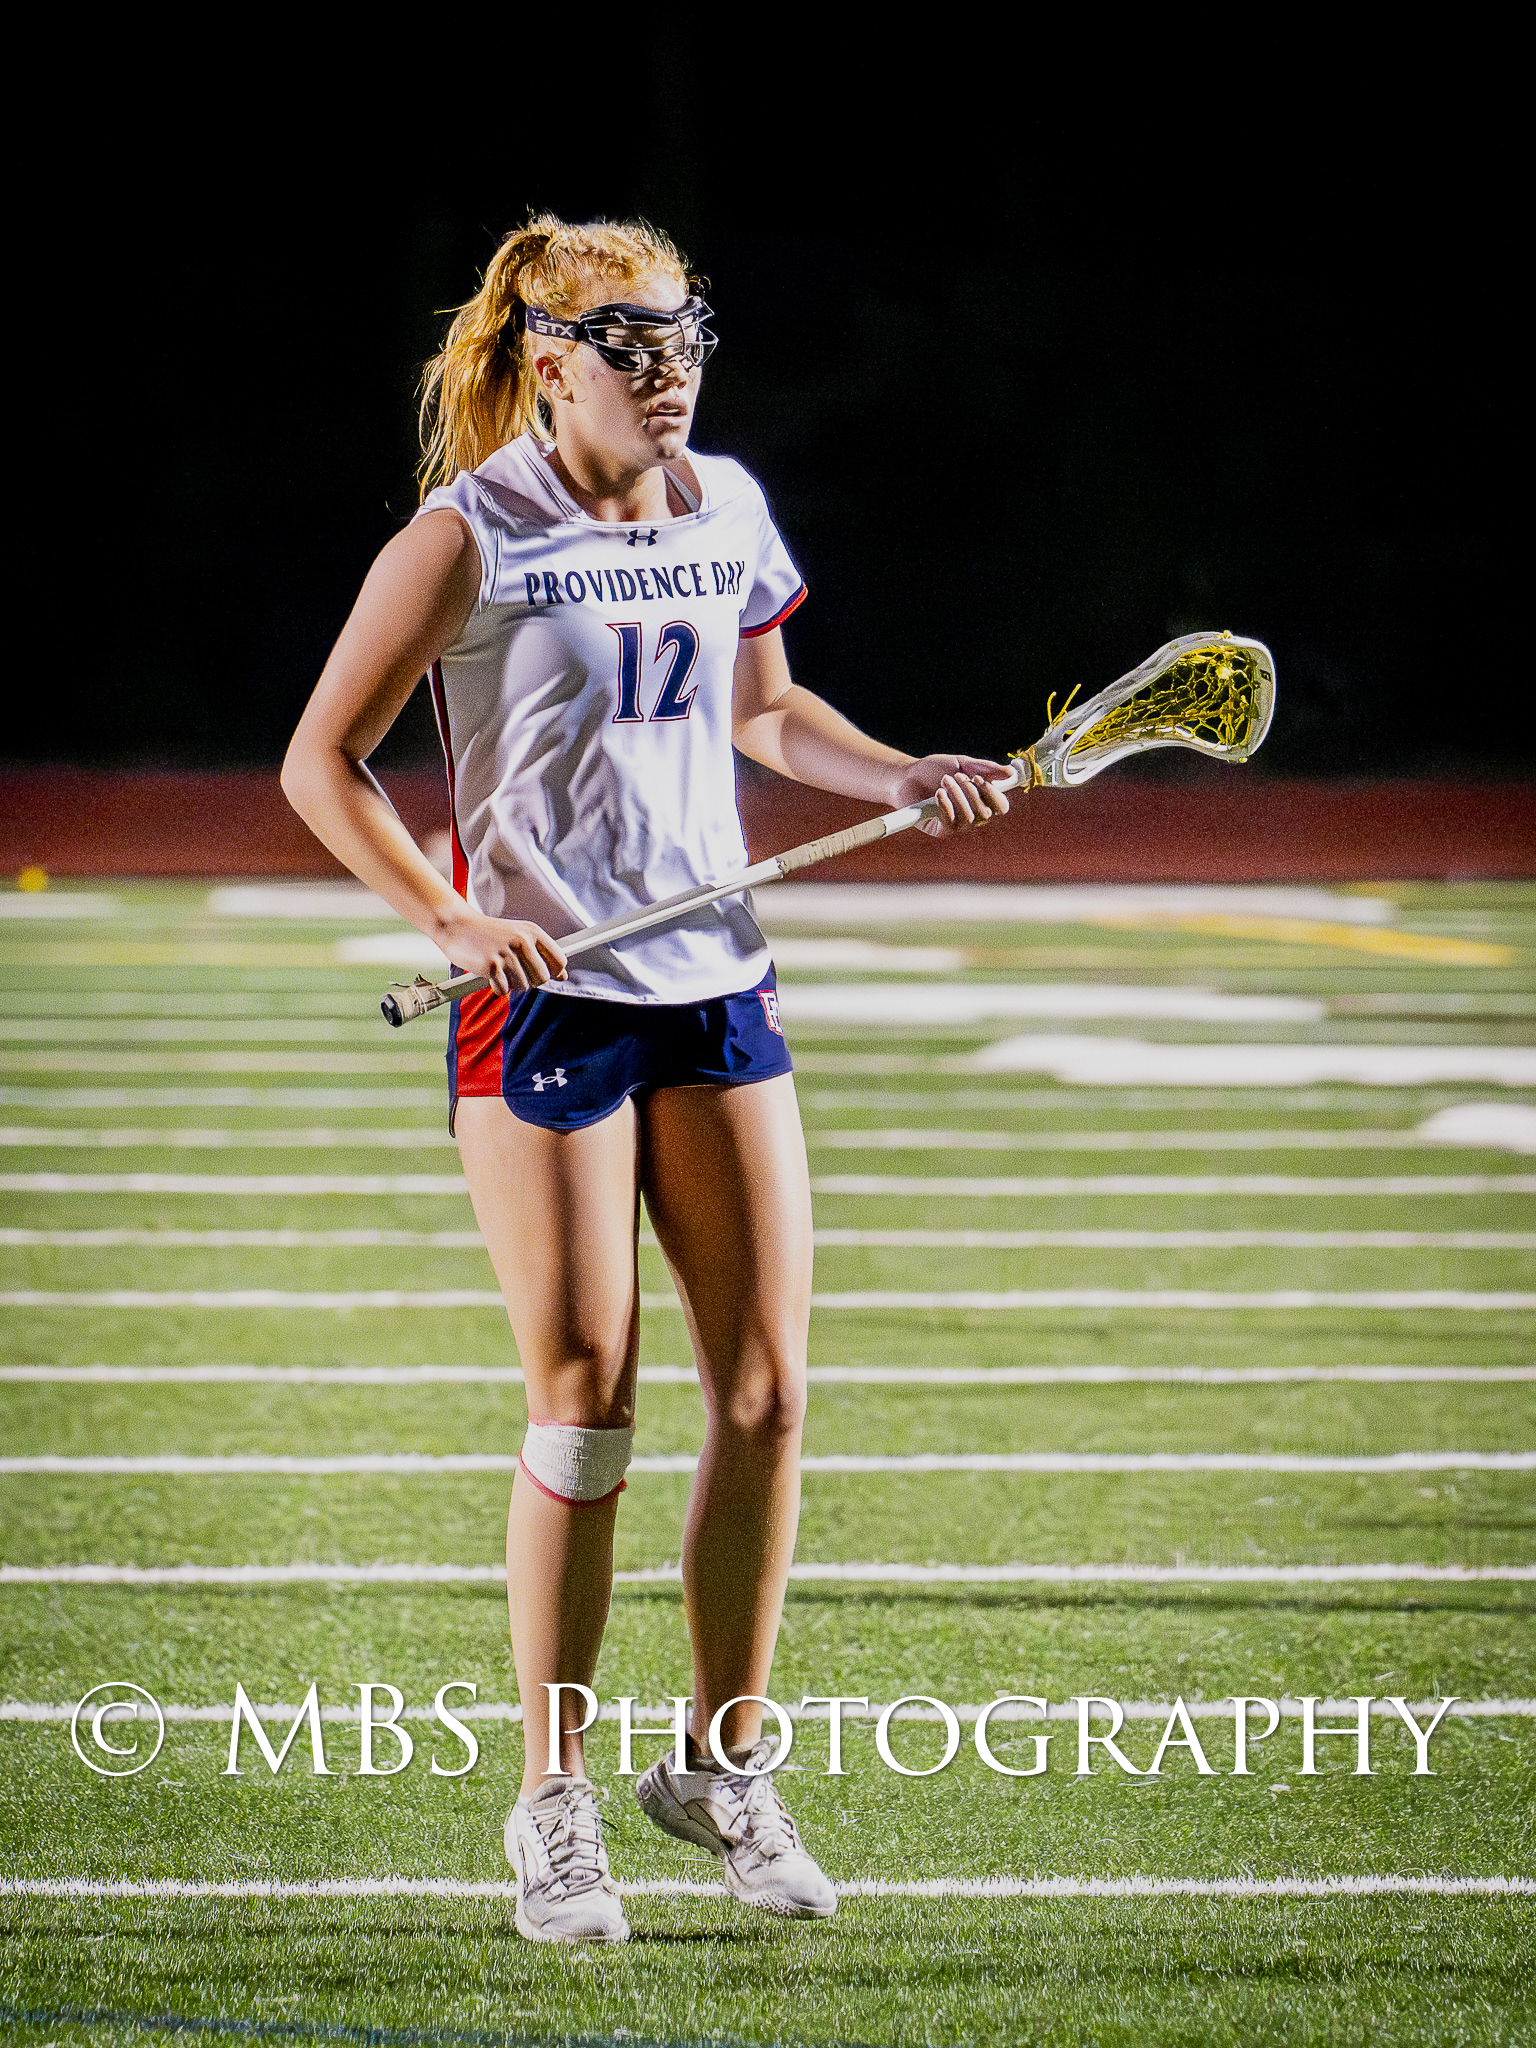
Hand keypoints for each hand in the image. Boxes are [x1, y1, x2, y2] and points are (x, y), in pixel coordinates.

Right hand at [440, 910, 567, 995]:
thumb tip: (564, 976)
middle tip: (515, 973)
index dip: (554, 972)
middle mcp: (522, 941)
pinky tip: (490, 976)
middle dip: (531, 981)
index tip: (543, 973)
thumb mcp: (518, 936)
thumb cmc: (488, 934)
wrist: (456, 926)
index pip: (559, 960)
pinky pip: (504, 991)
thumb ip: (542, 955)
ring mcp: (506, 953)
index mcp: (532, 932)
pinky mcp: (491, 966)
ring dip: (512, 984)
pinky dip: (497, 988)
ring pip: (524, 986)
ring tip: (501, 971)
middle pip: (543, 978)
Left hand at [891, 755, 1011, 836]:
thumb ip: (985, 768)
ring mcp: (957, 825)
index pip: (1001, 807)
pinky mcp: (940, 830)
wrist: (906, 776)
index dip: (994, 795)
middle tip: (956, 776)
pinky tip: (938, 793)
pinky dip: (946, 805)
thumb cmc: (934, 770)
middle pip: (986, 813)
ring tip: (944, 781)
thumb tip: (1010, 773)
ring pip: (970, 818)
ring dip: (957, 795)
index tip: (980, 779)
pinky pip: (952, 823)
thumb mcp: (962, 763)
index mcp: (981, 800)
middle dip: (971, 791)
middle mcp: (972, 817)